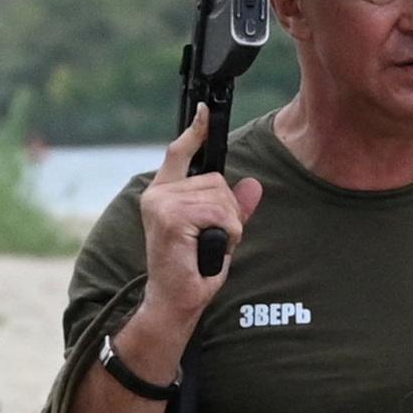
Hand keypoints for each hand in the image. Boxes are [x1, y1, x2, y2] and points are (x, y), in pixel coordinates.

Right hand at [134, 117, 264, 349]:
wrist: (174, 301)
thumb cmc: (192, 271)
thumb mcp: (219, 234)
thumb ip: (233, 208)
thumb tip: (253, 185)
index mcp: (163, 193)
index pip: (180, 152)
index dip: (195, 132)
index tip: (205, 111)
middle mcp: (159, 194)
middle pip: (216, 180)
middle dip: (229, 210)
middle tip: (214, 238)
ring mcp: (163, 203)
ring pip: (221, 198)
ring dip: (228, 226)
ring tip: (209, 246)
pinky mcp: (172, 217)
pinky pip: (220, 214)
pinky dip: (226, 233)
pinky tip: (209, 249)